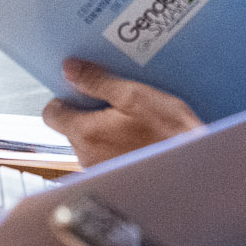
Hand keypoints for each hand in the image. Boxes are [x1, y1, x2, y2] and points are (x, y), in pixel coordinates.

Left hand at [41, 57, 200, 166]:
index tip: (82, 89)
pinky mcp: (115, 177)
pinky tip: (139, 135)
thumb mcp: (134, 96)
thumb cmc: (168, 134)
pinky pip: (105, 153)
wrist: (194, 168)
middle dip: (89, 112)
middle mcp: (86, 156)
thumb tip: (70, 69)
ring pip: (89, 140)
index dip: (65, 97)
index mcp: (86, 133)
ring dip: (104, 127)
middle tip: (118, 100)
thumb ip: (97, 82)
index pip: (52, 113)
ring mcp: (100, 170)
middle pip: (72, 126)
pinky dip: (115, 142)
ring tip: (133, 118)